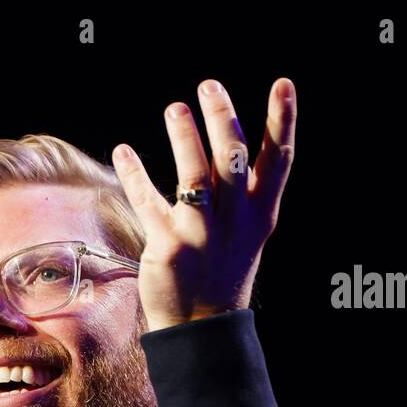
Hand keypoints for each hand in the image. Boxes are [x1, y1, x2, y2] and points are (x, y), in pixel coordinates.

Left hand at [111, 77, 296, 331]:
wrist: (202, 324)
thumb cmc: (223, 270)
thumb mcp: (247, 230)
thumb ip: (243, 190)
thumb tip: (233, 141)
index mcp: (260, 213)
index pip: (279, 159)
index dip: (283, 120)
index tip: (284, 83)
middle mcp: (235, 220)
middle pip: (233, 159)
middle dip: (222, 118)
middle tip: (208, 86)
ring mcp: (202, 233)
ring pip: (195, 176)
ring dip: (184, 138)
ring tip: (175, 108)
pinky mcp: (168, 245)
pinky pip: (148, 201)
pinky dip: (134, 173)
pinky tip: (123, 150)